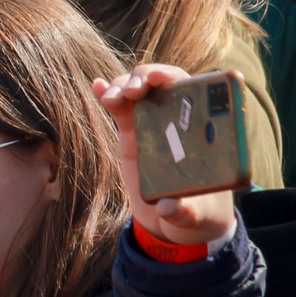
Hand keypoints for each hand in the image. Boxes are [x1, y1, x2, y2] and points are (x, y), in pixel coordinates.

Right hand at [95, 67, 240, 247]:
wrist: (177, 219)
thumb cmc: (197, 211)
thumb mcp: (193, 215)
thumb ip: (182, 212)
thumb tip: (168, 207)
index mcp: (197, 130)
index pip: (188, 90)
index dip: (172, 78)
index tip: (160, 80)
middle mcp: (175, 120)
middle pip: (158, 83)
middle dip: (143, 79)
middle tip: (133, 93)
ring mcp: (152, 123)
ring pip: (136, 90)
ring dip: (122, 86)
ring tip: (111, 99)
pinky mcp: (132, 132)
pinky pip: (120, 107)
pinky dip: (108, 93)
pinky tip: (98, 86)